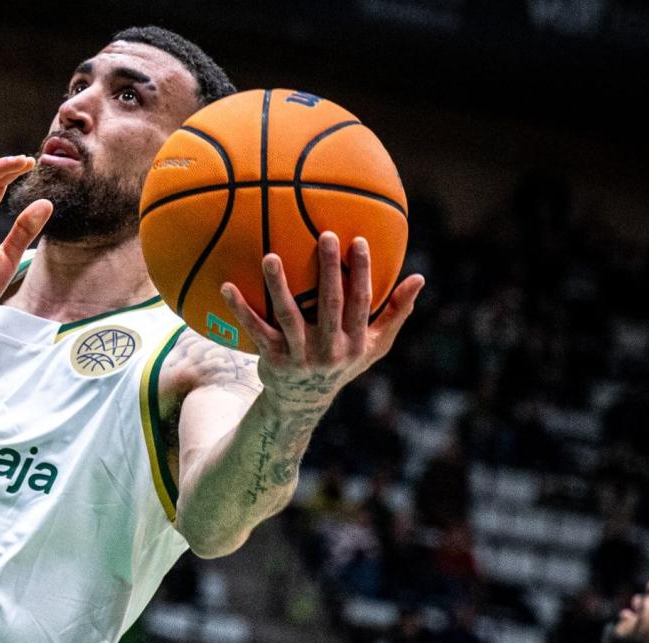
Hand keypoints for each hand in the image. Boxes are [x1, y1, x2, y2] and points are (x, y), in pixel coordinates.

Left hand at [219, 233, 424, 409]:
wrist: (303, 401)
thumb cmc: (342, 362)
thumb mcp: (374, 344)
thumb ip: (395, 312)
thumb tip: (420, 278)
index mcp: (355, 341)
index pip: (360, 301)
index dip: (361, 272)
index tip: (357, 240)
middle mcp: (329, 349)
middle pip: (329, 304)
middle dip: (329, 270)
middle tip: (325, 235)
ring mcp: (299, 354)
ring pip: (288, 315)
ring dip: (278, 285)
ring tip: (270, 257)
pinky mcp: (273, 358)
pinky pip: (255, 330)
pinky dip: (240, 308)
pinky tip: (227, 286)